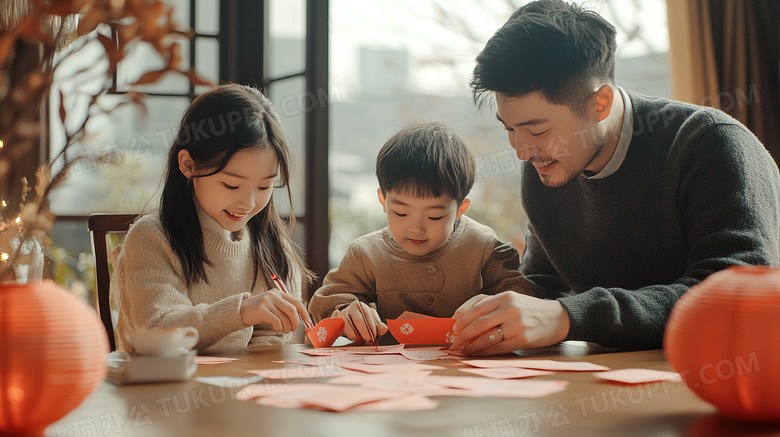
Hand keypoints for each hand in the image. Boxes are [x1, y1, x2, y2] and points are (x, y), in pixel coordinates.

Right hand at [240, 290, 312, 332]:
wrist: (240, 311)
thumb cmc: (259, 312)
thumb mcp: (273, 306)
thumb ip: (285, 309)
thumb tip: (302, 319)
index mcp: (279, 293)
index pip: (297, 302)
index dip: (304, 313)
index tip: (308, 322)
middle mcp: (274, 295)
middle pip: (292, 310)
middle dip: (296, 322)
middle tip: (293, 329)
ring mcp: (267, 301)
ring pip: (284, 317)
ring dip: (286, 327)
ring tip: (283, 330)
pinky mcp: (261, 309)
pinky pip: (276, 321)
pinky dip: (278, 327)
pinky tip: (275, 328)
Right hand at [335, 300, 387, 341]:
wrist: (348, 319)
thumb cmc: (362, 321)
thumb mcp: (372, 322)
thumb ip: (379, 326)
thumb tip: (384, 329)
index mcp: (360, 306)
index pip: (367, 315)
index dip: (371, 327)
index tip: (374, 336)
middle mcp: (349, 309)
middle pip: (358, 319)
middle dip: (364, 331)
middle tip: (368, 339)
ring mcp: (340, 316)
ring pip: (348, 326)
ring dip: (355, 335)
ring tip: (359, 339)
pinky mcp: (335, 325)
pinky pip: (337, 329)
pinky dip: (343, 335)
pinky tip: (349, 337)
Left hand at [449, 291, 569, 355]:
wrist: (557, 318)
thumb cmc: (528, 310)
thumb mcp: (510, 300)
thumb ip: (488, 305)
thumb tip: (461, 319)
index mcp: (506, 296)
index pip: (478, 307)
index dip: (462, 318)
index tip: (453, 327)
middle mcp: (511, 309)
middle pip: (479, 323)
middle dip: (463, 335)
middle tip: (454, 342)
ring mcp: (517, 325)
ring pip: (487, 338)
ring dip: (471, 346)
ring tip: (463, 350)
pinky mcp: (522, 340)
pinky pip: (498, 348)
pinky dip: (485, 352)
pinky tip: (478, 353)